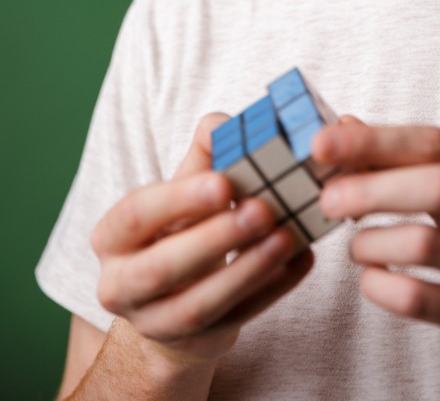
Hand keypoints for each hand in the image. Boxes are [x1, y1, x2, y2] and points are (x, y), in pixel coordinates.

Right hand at [92, 114, 312, 370]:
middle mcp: (121, 285)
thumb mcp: (183, 185)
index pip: (136, 215)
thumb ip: (203, 151)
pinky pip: (236, 320)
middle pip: (163, 268)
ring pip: (199, 304)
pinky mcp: (197, 343)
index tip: (223, 183)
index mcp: (112, 236)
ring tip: (287, 236)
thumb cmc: (182, 222)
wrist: (177, 290)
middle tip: (263, 210)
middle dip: (216, 239)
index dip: (178, 200)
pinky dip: (272, 291)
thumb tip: (221, 123)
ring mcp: (156, 323)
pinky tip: (300, 260)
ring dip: (247, 269)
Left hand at [313, 122, 439, 394]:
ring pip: (427, 244)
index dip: (375, 140)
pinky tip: (373, 282)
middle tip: (328, 198)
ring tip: (356, 246)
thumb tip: (347, 125)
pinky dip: (383, 288)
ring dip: (372, 242)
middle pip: (436, 184)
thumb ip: (417, 161)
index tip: (322, 142)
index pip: (436, 141)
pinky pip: (424, 301)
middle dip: (370, 187)